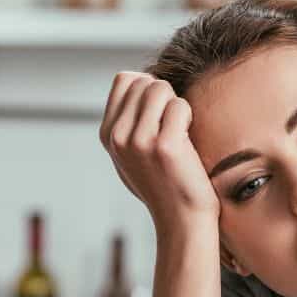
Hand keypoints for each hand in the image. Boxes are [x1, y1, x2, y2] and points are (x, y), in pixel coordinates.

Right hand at [99, 71, 219, 233]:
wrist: (181, 220)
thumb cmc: (164, 183)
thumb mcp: (131, 153)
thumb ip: (126, 119)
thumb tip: (132, 76)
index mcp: (107, 134)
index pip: (125, 79)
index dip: (149, 88)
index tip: (159, 115)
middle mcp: (118, 136)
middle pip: (145, 81)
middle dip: (165, 97)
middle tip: (172, 128)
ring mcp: (138, 141)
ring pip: (161, 88)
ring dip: (178, 106)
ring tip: (179, 133)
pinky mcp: (164, 146)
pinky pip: (180, 105)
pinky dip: (189, 118)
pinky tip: (188, 142)